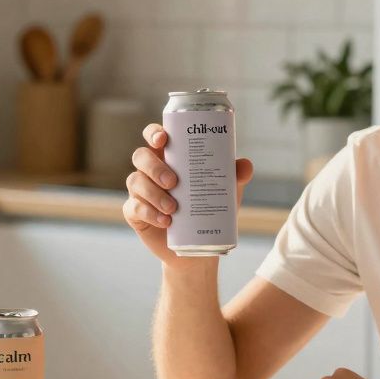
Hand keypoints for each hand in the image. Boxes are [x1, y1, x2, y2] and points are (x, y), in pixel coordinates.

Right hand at [124, 123, 252, 265]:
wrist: (199, 246)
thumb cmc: (209, 208)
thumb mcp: (225, 191)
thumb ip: (236, 176)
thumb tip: (245, 166)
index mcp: (170, 157)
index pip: (154, 136)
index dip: (153, 133)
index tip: (162, 139)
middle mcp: (151, 171)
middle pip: (141, 156)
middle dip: (154, 166)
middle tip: (173, 182)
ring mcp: (140, 191)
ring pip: (135, 182)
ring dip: (153, 193)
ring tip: (173, 208)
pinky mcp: (135, 213)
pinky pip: (134, 208)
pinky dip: (149, 213)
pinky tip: (165, 221)